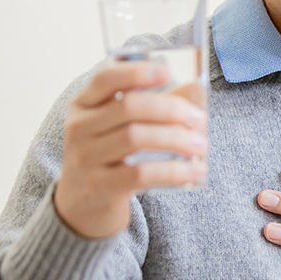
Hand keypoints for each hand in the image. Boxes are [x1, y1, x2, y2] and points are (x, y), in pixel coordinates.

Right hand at [54, 62, 207, 238]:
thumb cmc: (110, 157)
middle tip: (199, 118)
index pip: (105, 78)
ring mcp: (85, 159)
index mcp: (84, 105)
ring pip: (135, 138)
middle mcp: (79, 128)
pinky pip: (141, 174)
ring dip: (176, 138)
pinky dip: (173, 171)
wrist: (81, 208)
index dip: (137, 72)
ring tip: (200, 144)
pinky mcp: (99, 188)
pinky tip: (194, 171)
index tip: (168, 72)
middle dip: (170, 109)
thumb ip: (152, 106)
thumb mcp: (120, 128)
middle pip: (128, 107)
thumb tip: (196, 87)